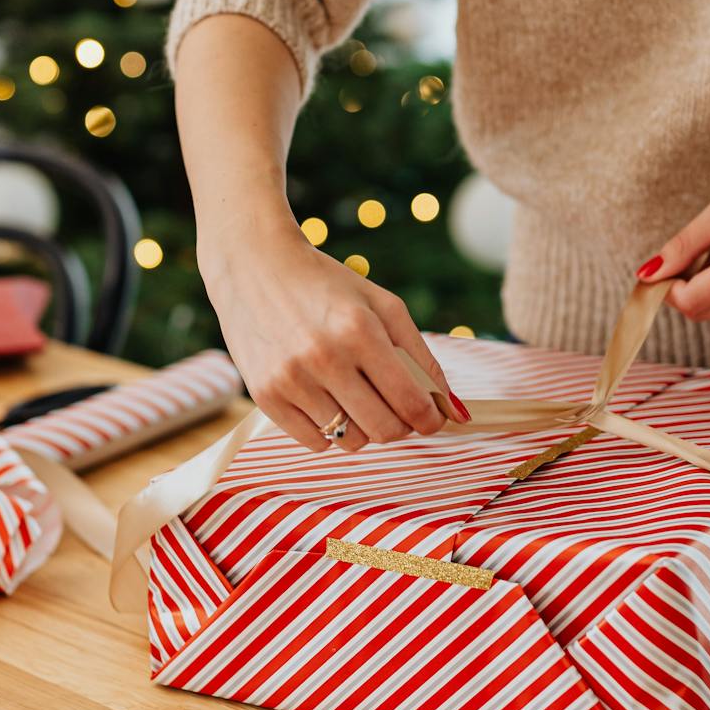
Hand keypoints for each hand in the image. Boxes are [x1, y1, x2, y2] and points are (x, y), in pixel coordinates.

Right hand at [200, 222, 468, 451]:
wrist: (253, 266)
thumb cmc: (326, 286)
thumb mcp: (383, 306)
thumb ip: (423, 358)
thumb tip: (456, 414)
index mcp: (360, 331)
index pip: (411, 403)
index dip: (430, 420)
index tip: (431, 418)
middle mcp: (324, 358)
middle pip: (384, 430)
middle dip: (400, 426)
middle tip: (395, 408)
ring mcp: (290, 380)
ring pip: (351, 442)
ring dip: (363, 427)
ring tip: (352, 394)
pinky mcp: (265, 396)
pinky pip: (315, 443)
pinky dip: (328, 431)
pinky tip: (323, 398)